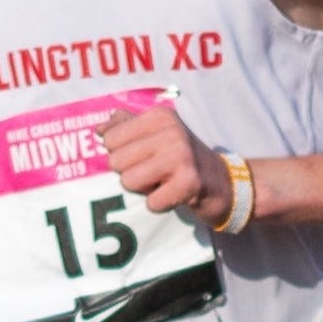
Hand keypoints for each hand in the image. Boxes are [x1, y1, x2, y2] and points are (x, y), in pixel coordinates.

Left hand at [100, 99, 229, 224]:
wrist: (223, 182)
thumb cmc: (182, 157)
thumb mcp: (157, 133)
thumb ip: (126, 126)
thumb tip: (99, 129)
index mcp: (159, 116)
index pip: (110, 139)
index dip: (121, 154)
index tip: (145, 156)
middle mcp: (171, 131)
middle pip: (116, 162)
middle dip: (130, 173)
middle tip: (154, 172)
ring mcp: (181, 156)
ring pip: (128, 181)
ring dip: (143, 190)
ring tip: (162, 182)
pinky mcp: (189, 183)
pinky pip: (151, 203)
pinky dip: (159, 205)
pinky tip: (173, 195)